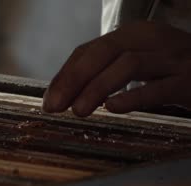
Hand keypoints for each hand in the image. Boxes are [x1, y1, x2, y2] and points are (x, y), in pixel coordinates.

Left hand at [43, 21, 190, 116]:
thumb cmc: (171, 72)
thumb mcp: (136, 65)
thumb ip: (102, 74)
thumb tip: (62, 95)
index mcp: (133, 35)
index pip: (88, 50)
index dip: (65, 75)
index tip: (48, 101)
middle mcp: (152, 39)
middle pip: (103, 52)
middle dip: (74, 80)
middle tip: (55, 106)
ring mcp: (173, 58)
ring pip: (128, 65)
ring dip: (97, 88)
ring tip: (79, 111)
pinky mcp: (190, 80)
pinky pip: (159, 87)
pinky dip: (133, 97)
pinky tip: (113, 108)